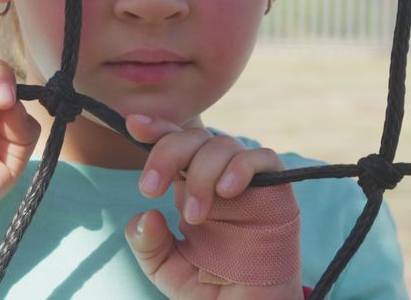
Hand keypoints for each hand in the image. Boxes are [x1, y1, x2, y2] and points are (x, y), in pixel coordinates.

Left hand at [123, 116, 301, 298]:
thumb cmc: (209, 287)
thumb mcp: (164, 267)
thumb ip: (147, 243)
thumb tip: (145, 214)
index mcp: (189, 186)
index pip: (175, 144)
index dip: (156, 129)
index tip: (133, 126)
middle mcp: (217, 177)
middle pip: (195, 137)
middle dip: (167, 153)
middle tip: (150, 190)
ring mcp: (247, 182)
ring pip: (224, 145)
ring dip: (202, 173)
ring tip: (195, 215)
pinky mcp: (277, 192)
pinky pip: (264, 160)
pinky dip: (242, 168)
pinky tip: (227, 192)